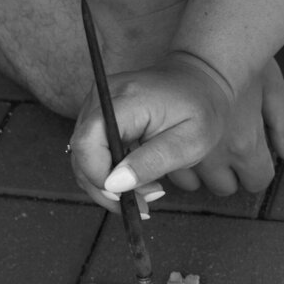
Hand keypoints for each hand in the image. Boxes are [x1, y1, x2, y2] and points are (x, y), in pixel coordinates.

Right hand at [70, 51, 283, 210]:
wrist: (202, 79)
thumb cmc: (201, 109)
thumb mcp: (189, 141)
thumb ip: (151, 161)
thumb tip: (113, 184)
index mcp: (126, 99)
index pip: (88, 142)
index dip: (99, 176)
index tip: (128, 196)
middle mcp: (103, 96)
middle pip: (81, 152)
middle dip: (106, 187)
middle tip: (142, 204)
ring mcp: (98, 102)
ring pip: (84, 155)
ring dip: (109, 183)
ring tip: (147, 193)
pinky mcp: (100, 111)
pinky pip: (93, 148)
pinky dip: (110, 170)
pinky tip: (138, 179)